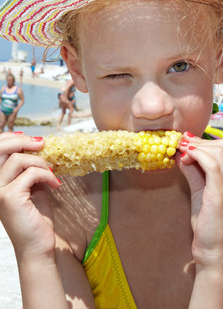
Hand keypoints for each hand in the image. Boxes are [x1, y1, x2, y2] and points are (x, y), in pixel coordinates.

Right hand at [0, 132, 60, 259]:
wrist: (38, 245)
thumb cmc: (35, 217)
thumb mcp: (32, 185)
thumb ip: (28, 168)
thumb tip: (37, 145)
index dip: (11, 138)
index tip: (31, 139)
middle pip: (0, 149)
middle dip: (23, 141)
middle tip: (42, 143)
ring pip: (19, 159)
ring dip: (41, 162)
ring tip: (52, 174)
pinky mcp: (10, 198)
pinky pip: (31, 173)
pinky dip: (47, 175)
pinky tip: (55, 184)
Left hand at [178, 133, 222, 267]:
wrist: (215, 251)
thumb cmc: (209, 222)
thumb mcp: (202, 190)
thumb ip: (194, 170)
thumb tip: (181, 151)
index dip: (204, 142)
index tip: (186, 141)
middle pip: (222, 146)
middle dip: (199, 142)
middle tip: (181, 144)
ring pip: (217, 152)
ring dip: (195, 147)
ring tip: (180, 151)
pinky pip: (210, 164)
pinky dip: (196, 155)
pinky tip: (184, 157)